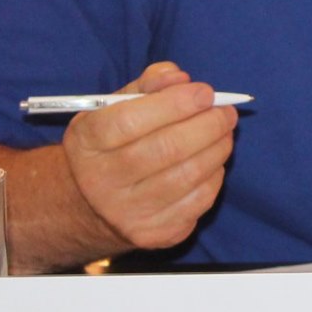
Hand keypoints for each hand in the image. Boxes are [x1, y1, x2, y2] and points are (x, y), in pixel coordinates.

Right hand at [61, 61, 237, 251]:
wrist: (93, 202)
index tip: (204, 92)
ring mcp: (126, 212)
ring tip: (225, 130)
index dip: (175, 103)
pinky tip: (212, 160)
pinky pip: (199, 200)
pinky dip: (214, 175)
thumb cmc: (114, 142)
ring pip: (188, 175)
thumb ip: (148, 84)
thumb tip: (179, 77)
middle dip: (207, 124)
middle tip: (226, 111)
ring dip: (217, 148)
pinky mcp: (153, 233)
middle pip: (166, 149)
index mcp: (86, 142)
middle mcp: (100, 181)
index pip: (130, 120)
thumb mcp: (116, 107)